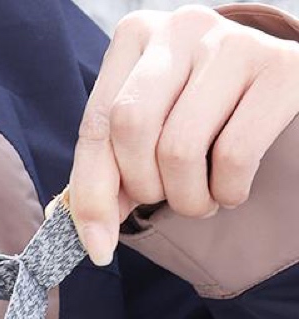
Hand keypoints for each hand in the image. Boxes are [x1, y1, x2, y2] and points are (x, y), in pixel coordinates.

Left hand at [68, 5, 298, 265]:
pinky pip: (233, 156)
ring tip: (199, 197)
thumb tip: (83, 235)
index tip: (97, 247)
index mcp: (135, 37)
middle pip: (132, 128)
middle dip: (144, 187)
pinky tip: (229, 186)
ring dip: (187, 199)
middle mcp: (182, 28)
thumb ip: (106, 175)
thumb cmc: (194, 115)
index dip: (91, 195)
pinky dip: (227, 191)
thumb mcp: (143, 134)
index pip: (97, 125)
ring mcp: (235, 42)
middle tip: (166, 197)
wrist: (270, 88)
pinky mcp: (282, 70)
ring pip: (180, 148)